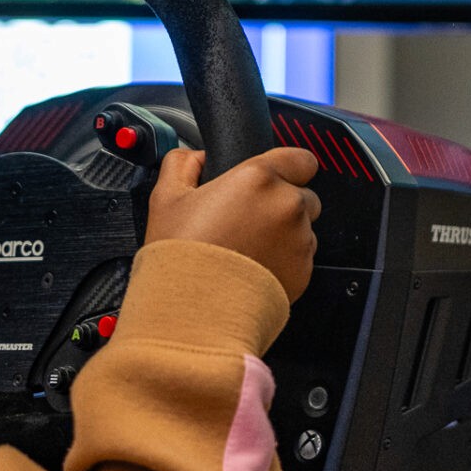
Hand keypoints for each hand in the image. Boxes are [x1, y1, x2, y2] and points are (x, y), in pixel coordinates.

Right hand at [145, 148, 319, 300]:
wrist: (195, 313)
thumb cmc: (182, 258)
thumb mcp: (166, 198)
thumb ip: (183, 163)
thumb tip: (196, 157)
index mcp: (258, 178)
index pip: (300, 158)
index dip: (287, 167)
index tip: (271, 179)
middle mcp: (286, 205)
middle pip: (302, 194)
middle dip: (280, 204)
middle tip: (248, 221)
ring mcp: (299, 239)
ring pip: (303, 227)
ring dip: (284, 233)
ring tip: (248, 249)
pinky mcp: (304, 271)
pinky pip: (302, 257)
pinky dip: (285, 260)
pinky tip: (255, 268)